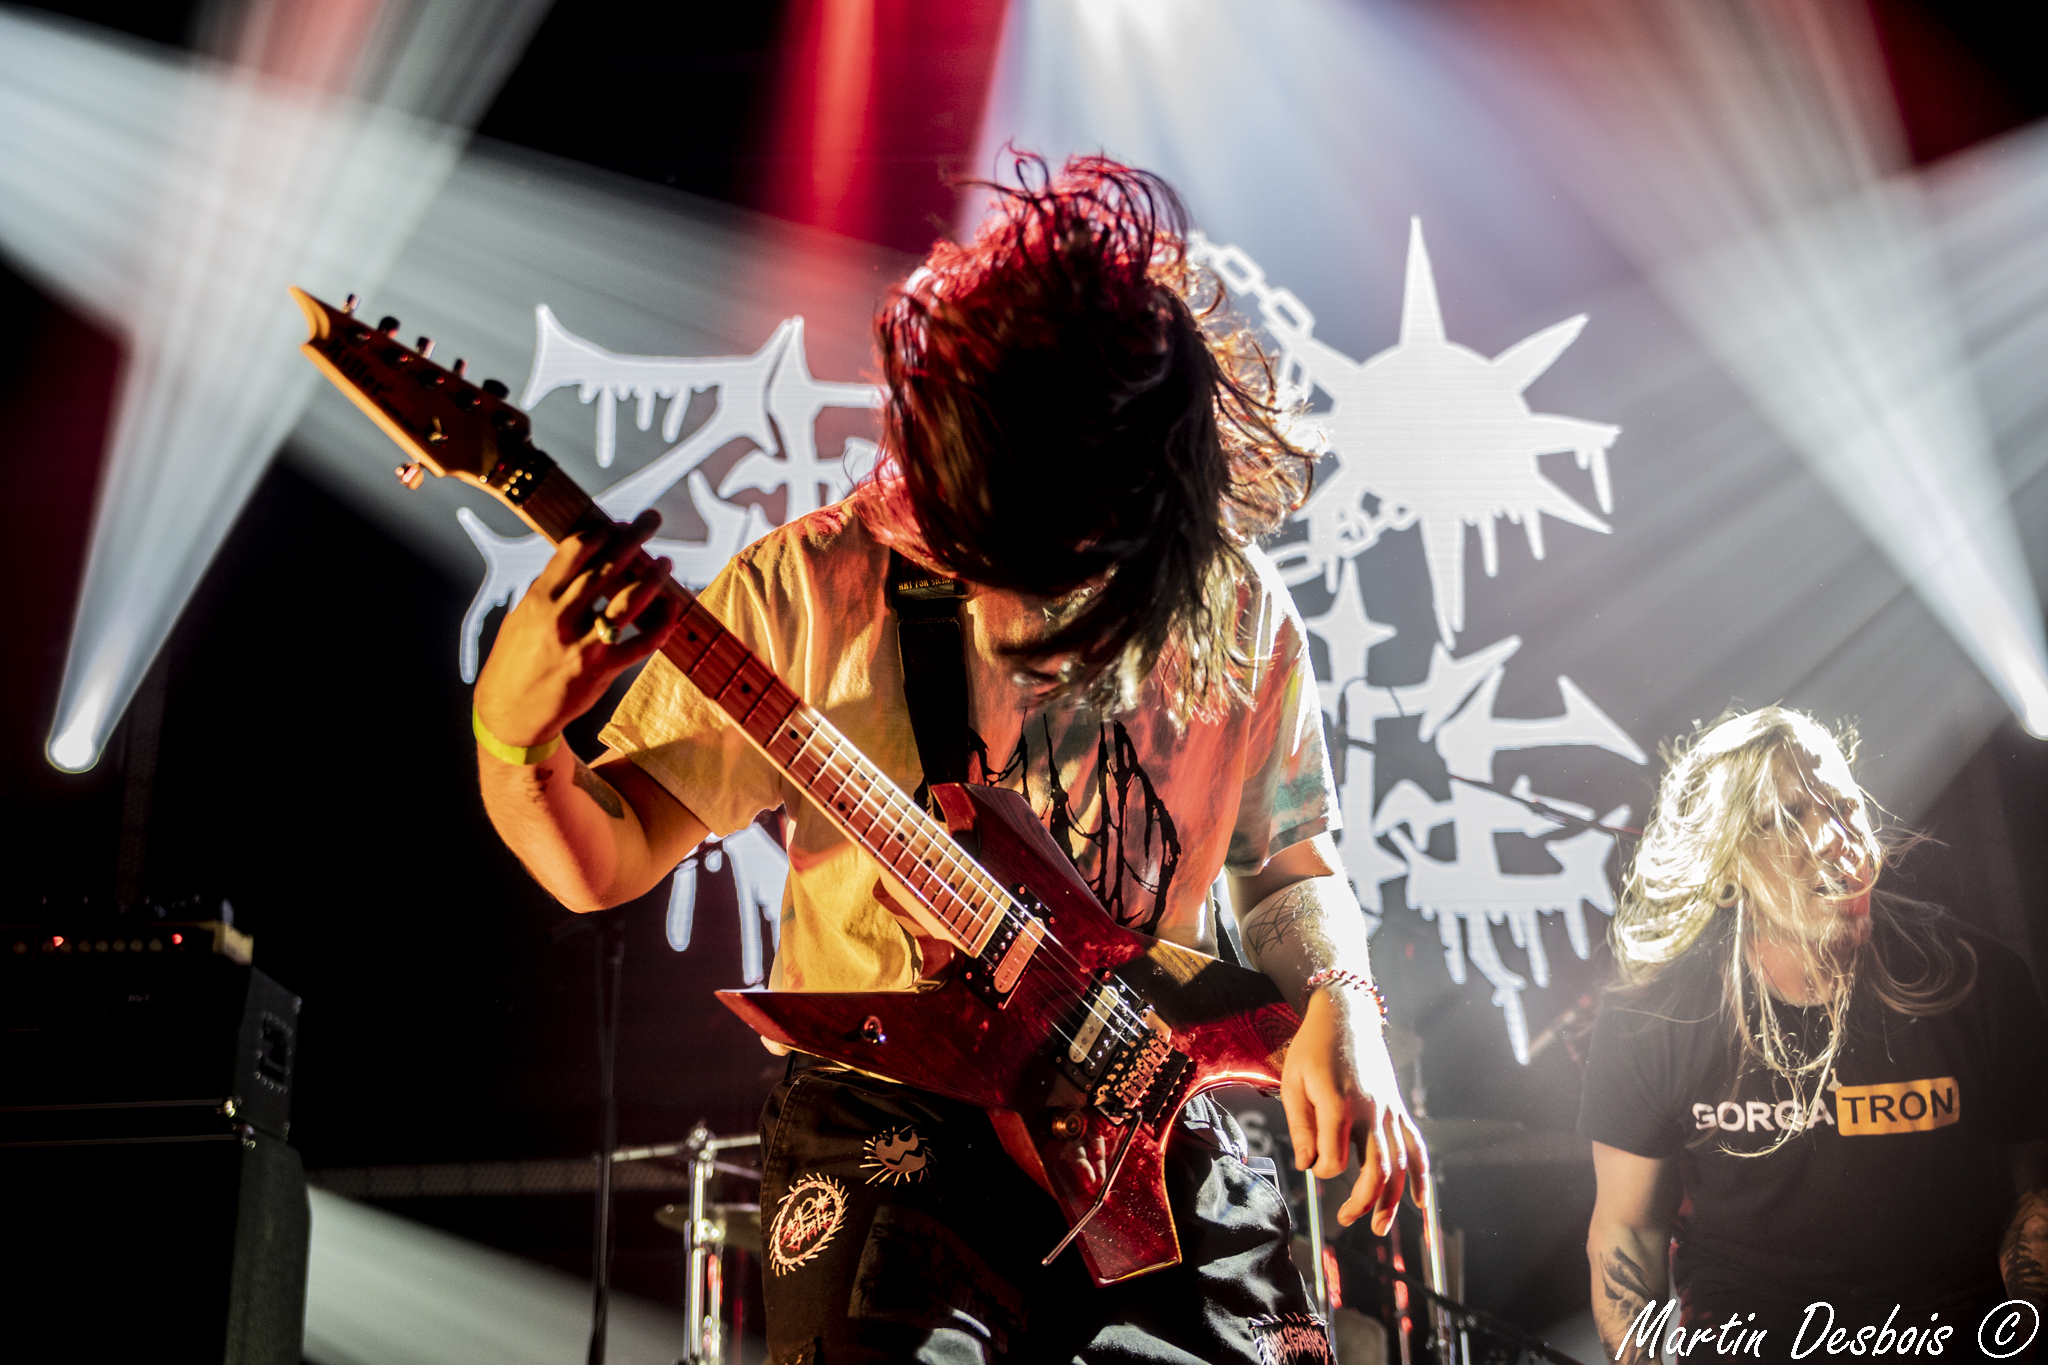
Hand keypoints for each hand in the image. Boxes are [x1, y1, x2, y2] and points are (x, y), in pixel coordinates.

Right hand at [473, 510, 681, 746]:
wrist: (510, 714)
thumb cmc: (515, 661)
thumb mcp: (521, 618)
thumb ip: (549, 591)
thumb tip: (580, 562)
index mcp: (538, 601)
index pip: (572, 553)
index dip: (599, 533)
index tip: (616, 523)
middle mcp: (560, 619)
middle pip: (604, 570)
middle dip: (631, 541)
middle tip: (651, 520)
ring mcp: (583, 646)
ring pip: (626, 604)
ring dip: (651, 579)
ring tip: (666, 562)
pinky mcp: (602, 671)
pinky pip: (640, 644)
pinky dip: (661, 625)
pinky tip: (672, 607)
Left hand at [1281, 986, 1428, 1234]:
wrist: (1346, 1015)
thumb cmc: (1313, 1048)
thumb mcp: (1293, 1083)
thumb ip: (1301, 1128)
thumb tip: (1309, 1167)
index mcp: (1339, 1103)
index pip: (1333, 1158)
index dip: (1321, 1169)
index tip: (1312, 1164)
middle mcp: (1371, 1110)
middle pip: (1377, 1168)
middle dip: (1365, 1202)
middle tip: (1347, 1219)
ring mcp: (1389, 1109)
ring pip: (1400, 1163)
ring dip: (1393, 1199)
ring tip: (1381, 1227)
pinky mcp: (1397, 1108)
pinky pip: (1415, 1145)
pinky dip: (1420, 1175)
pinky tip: (1419, 1202)